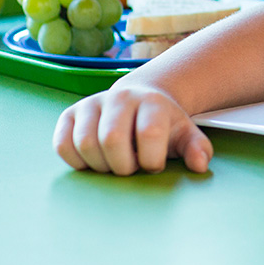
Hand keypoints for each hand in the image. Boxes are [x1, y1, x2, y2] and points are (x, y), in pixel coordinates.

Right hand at [53, 86, 212, 175]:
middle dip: (122, 166)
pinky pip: (63, 145)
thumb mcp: (184, 134)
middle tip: (131, 167)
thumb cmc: (162, 125)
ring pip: (85, 143)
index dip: (152, 159)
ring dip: (100, 166)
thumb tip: (200, 165)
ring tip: (114, 163)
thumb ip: (197, 148)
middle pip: (112, 139)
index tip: (154, 164)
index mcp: (152, 102)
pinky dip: (77, 161)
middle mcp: (120, 97)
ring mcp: (92, 103)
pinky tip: (94, 161)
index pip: (149, 133)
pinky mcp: (70, 114)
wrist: (140, 102)